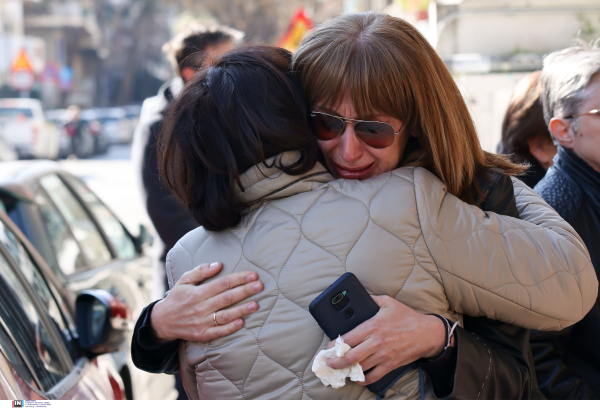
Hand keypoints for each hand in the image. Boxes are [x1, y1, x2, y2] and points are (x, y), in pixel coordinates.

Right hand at [150, 262, 262, 342]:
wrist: (162, 321)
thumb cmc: (177, 297)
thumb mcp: (184, 280)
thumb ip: (201, 271)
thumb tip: (218, 264)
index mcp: (198, 292)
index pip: (222, 283)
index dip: (239, 279)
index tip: (252, 275)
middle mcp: (200, 307)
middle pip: (227, 298)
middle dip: (245, 291)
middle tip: (260, 286)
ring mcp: (201, 322)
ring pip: (225, 315)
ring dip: (242, 310)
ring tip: (256, 304)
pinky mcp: (202, 334)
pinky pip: (218, 331)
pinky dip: (230, 328)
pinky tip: (241, 323)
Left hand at [325, 295, 447, 384]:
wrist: (427, 333)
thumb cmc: (407, 317)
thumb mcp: (388, 302)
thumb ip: (372, 299)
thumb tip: (361, 296)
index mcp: (372, 326)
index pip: (348, 338)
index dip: (335, 345)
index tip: (328, 348)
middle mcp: (376, 342)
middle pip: (350, 357)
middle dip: (336, 361)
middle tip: (329, 362)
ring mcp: (383, 355)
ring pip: (360, 367)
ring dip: (347, 371)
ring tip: (340, 370)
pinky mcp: (390, 364)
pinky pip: (373, 376)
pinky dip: (363, 379)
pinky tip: (357, 378)